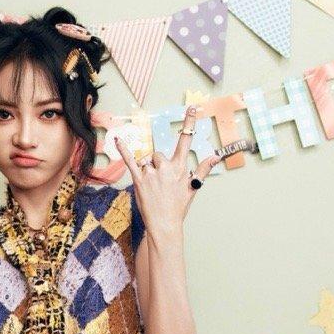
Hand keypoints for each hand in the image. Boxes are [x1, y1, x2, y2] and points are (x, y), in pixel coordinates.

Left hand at [114, 105, 224, 237]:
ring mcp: (151, 174)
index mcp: (180, 168)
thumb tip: (216, 156)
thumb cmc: (178, 207)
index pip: (186, 141)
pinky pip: (130, 161)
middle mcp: (166, 168)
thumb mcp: (193, 188)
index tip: (192, 108)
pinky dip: (124, 150)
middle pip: (158, 155)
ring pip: (146, 162)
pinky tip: (117, 139)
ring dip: (147, 171)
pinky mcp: (139, 181)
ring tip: (152, 189)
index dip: (189, 123)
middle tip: (160, 184)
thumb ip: (203, 169)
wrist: (164, 225)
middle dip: (158, 165)